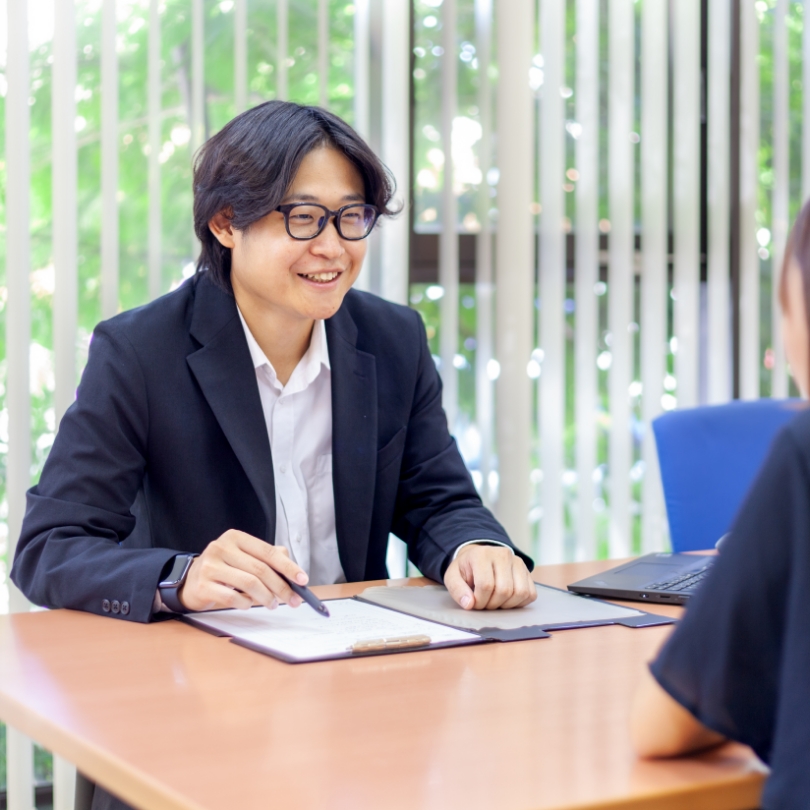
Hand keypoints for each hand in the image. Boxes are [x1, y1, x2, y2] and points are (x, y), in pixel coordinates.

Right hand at [178, 530, 308, 611]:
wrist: (190, 580)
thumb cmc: (224, 568)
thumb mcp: (245, 558)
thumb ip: (268, 559)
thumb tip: (292, 570)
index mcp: (236, 537)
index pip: (268, 552)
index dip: (288, 567)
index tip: (303, 580)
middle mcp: (222, 547)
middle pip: (260, 569)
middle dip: (280, 587)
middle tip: (292, 600)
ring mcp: (210, 565)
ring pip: (249, 583)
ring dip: (266, 597)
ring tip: (272, 604)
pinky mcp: (203, 584)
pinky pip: (232, 597)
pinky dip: (245, 603)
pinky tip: (249, 605)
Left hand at [443, 544, 536, 609]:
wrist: (478, 557)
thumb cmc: (466, 569)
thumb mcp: (453, 577)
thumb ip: (457, 590)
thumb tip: (469, 604)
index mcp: (482, 554)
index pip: (486, 585)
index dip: (480, 601)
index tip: (474, 602)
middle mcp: (503, 554)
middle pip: (504, 590)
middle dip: (492, 604)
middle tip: (484, 602)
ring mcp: (518, 562)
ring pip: (520, 593)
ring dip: (506, 605)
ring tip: (495, 601)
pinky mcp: (527, 571)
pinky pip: (530, 594)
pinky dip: (519, 603)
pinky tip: (507, 599)